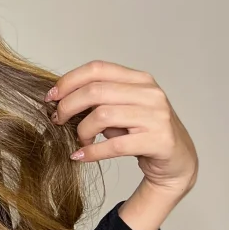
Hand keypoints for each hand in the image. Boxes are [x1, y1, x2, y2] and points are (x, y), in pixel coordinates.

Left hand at [44, 60, 197, 201]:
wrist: (177, 160)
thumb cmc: (142, 133)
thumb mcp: (120, 110)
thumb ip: (98, 101)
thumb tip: (59, 99)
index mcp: (140, 79)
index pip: (97, 69)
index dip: (69, 81)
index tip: (51, 96)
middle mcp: (150, 93)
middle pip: (96, 91)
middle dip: (68, 106)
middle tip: (58, 120)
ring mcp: (157, 116)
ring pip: (102, 115)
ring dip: (82, 131)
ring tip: (79, 141)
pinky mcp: (159, 140)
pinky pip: (115, 145)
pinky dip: (92, 152)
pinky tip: (81, 155)